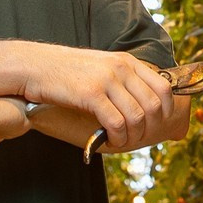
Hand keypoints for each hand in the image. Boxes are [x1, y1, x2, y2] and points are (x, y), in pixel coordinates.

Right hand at [20, 45, 176, 141]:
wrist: (35, 66)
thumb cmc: (66, 72)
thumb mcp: (100, 67)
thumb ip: (121, 80)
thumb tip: (140, 104)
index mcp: (126, 61)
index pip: (164, 86)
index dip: (167, 111)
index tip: (158, 124)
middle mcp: (121, 68)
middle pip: (154, 105)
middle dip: (150, 129)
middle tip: (138, 138)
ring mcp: (106, 80)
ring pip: (137, 117)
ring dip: (133, 136)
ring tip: (122, 142)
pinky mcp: (90, 94)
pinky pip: (116, 123)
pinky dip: (118, 137)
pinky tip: (110, 141)